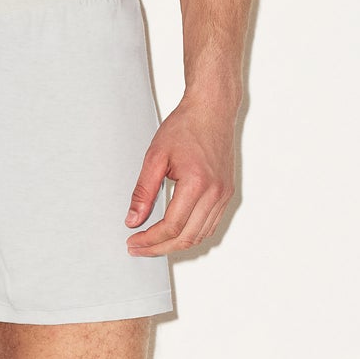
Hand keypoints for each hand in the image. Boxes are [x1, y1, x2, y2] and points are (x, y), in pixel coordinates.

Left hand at [125, 95, 235, 256]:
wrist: (212, 110)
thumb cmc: (186, 127)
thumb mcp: (155, 156)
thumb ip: (143, 191)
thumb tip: (133, 219)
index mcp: (197, 183)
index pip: (171, 226)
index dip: (149, 239)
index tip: (133, 241)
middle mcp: (215, 193)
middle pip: (186, 237)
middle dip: (159, 248)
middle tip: (139, 248)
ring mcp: (224, 194)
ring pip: (200, 235)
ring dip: (176, 245)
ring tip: (153, 243)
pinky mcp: (226, 193)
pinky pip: (210, 224)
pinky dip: (191, 234)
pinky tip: (174, 232)